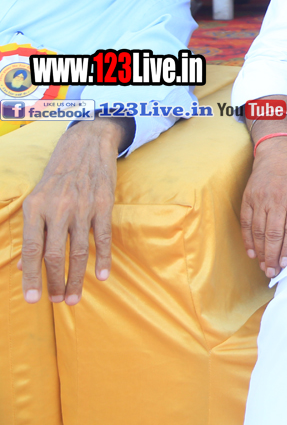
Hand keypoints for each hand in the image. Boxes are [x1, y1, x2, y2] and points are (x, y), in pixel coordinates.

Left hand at [19, 119, 124, 304]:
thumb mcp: (37, 199)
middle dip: (54, 282)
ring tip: (73, 297)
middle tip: (56, 301)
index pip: (31, 249)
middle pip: (55, 255)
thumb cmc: (58, 175)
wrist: (86, 145)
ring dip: (75, 278)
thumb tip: (23, 265)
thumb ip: (31, 232)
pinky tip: (102, 276)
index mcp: (35, 208)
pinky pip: (102, 239)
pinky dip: (103, 260)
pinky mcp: (103, 205)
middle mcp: (57, 209)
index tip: (32, 299)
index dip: (31, 276)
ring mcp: (81, 208)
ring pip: (78, 252)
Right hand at [240, 137, 286, 277]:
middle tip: (272, 273)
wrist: (279, 150)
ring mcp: (261, 198)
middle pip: (274, 234)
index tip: (286, 265)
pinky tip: (251, 252)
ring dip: (260, 252)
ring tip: (263, 267)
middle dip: (272, 257)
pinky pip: (247, 222)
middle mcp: (278, 199)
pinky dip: (248, 239)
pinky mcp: (248, 197)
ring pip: (259, 231)